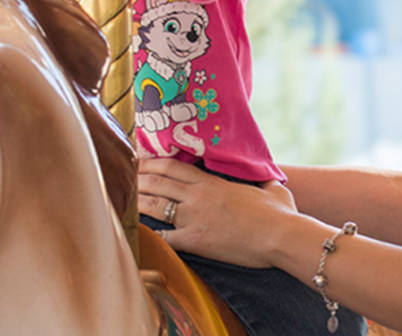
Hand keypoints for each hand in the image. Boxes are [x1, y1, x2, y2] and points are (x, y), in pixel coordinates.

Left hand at [138, 158, 297, 268]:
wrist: (280, 235)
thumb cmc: (279, 212)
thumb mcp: (272, 188)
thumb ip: (264, 180)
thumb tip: (270, 178)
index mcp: (211, 181)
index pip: (172, 166)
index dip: (151, 162)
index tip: (139, 160)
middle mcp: (197, 196)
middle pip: (157, 181)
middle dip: (137, 178)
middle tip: (123, 176)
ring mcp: (193, 218)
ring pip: (153, 205)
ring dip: (136, 201)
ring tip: (121, 199)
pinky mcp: (194, 240)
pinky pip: (163, 237)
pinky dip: (148, 234)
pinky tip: (136, 232)